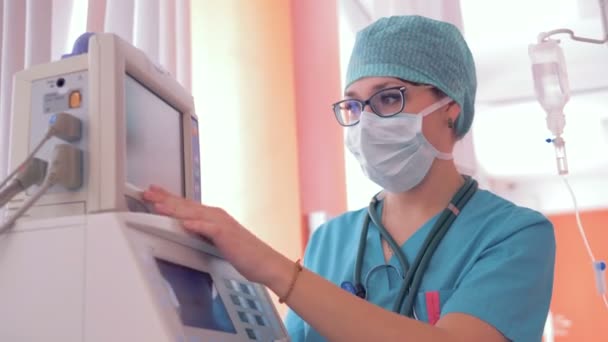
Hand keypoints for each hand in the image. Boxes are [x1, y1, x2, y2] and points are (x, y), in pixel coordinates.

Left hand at [142, 185, 291, 288]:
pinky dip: (196, 225)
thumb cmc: (243, 254)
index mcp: (213, 216)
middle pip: (186, 205)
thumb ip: (202, 233)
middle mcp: (216, 216)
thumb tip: (185, 229)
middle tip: (147, 192)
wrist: (264, 262)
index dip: (169, 198)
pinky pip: (209, 228)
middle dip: (165, 198)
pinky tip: (185, 223)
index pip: (187, 205)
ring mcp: (221, 223)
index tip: (153, 192)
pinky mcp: (226, 235)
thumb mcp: (217, 241)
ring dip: (175, 208)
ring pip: (194, 213)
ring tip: (158, 205)